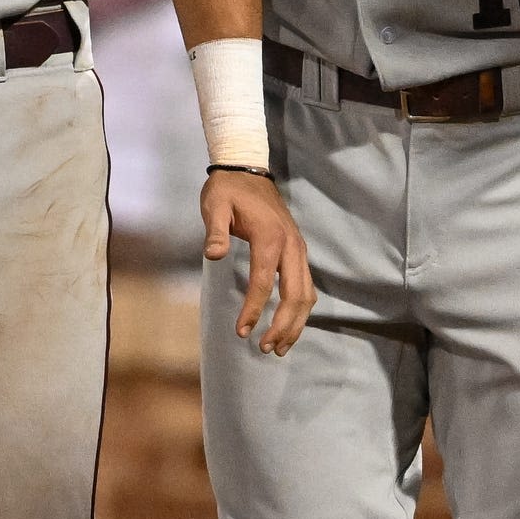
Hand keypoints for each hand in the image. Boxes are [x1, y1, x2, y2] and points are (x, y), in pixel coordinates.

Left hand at [203, 169, 315, 356]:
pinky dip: (300, 310)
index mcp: (270, 236)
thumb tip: (213, 255)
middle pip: (295, 294)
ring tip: (279, 347)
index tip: (241, 332)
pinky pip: (306, 287)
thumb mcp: (214, 205)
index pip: (264, 282)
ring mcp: (298, 249)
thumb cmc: (227, 190)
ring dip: (296, 323)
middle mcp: (291, 245)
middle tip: (265, 349)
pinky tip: (289, 325)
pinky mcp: (298, 252)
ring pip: (306, 294)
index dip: (253, 309)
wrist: (247, 169)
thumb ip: (215, 230)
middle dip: (283, 325)